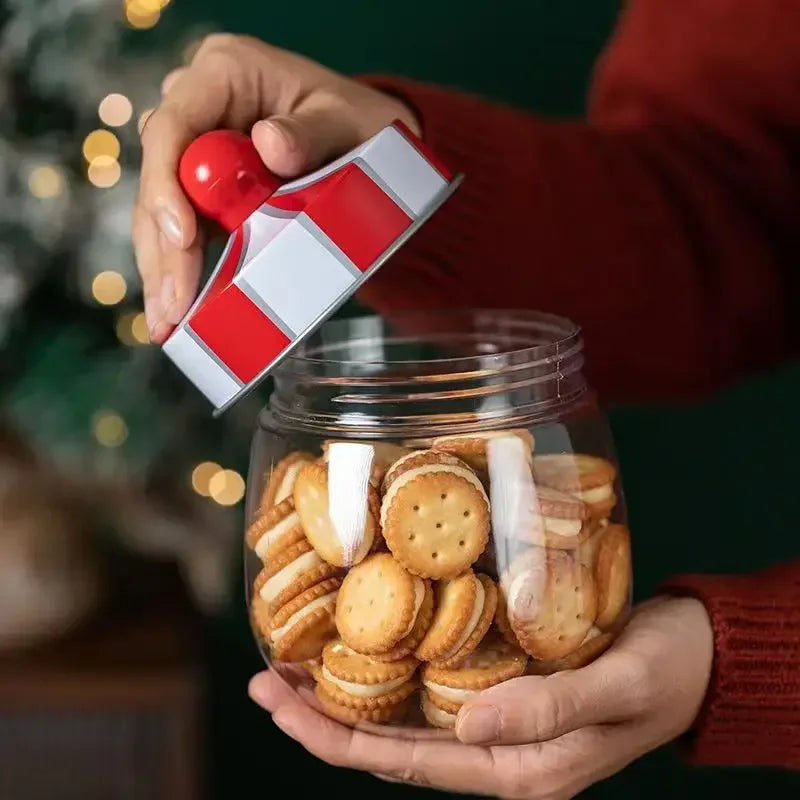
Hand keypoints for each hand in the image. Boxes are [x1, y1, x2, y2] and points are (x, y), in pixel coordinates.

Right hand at [133, 34, 418, 343]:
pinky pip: (182, 231)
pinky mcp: (206, 190)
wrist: (367, 140)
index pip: (175, 125)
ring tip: (167, 322)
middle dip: (163, 244)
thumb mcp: (348, 121)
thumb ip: (312, 132)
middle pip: (161, 176)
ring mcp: (199, 150)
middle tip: (171, 304)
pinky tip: (175, 310)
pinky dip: (180, 270)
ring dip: (164, 267)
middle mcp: (200, 109)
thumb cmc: (359, 122)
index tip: (183, 238)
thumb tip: (270, 144)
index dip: (168, 184)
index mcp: (225, 72)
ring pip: (161, 210)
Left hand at [249, 596, 712, 798]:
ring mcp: (498, 724)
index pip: (406, 762)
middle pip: (389, 746)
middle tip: (263, 684)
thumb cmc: (665, 670)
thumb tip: (468, 728)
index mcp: (519, 769)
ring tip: (291, 671)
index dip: (336, 737)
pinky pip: (433, 693)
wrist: (697, 657)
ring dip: (346, 698)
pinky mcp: (504, 690)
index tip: (281, 706)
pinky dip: (390, 675)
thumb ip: (548, 711)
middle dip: (320, 719)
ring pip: (403, 721)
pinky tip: (364, 652)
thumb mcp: (617, 689)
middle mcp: (498, 753)